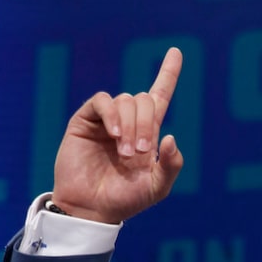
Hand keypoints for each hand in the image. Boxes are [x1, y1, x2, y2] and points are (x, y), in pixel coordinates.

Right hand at [51, 48, 183, 223]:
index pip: (160, 96)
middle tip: (140, 152)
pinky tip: (114, 135)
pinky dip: (112, 115)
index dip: (168, 74)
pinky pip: (103, 102)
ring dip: (131, 125)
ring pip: (126, 100)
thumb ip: (171, 165)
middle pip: (144, 99)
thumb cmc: (125, 200)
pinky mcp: (86, 121)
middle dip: (147, 123)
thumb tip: (171, 136)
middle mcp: (129, 122)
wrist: (93, 208)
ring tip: (125, 153)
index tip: (176, 53)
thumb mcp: (157, 187)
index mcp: (148, 134)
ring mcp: (107, 121)